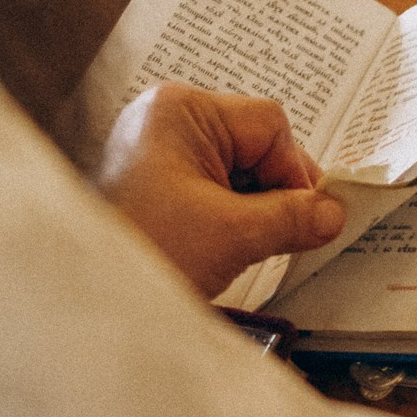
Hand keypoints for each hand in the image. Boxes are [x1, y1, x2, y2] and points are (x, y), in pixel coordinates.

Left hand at [95, 81, 346, 299]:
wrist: (80, 307)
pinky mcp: (150, 183)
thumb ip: (292, 218)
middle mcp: (165, 119)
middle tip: (282, 236)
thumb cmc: (144, 253)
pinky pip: (209, 189)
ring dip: (249, 209)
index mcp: (180, 110)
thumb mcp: (232, 236)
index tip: (310, 218)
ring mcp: (154, 151)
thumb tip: (335, 213)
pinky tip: (220, 248)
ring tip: (241, 247)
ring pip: (233, 172)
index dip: (295, 172)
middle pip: (252, 146)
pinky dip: (226, 218)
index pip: (268, 125)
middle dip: (270, 193)